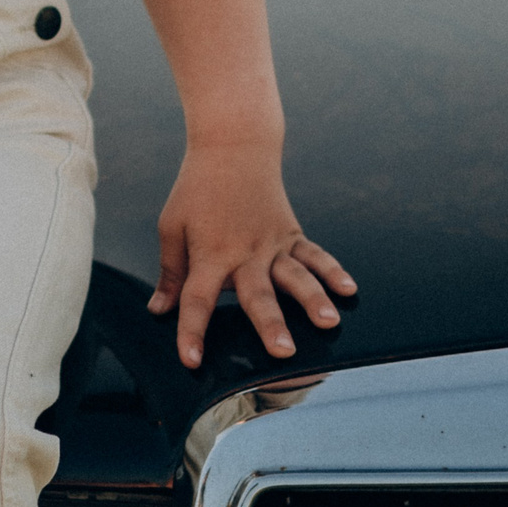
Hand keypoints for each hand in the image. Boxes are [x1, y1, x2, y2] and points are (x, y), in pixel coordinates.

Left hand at [149, 142, 354, 369]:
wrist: (233, 145)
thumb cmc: (196, 189)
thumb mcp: (172, 226)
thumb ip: (171, 272)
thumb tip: (158, 311)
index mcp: (209, 254)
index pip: (197, 300)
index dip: (191, 331)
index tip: (190, 361)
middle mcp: (244, 252)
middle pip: (256, 294)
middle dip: (269, 325)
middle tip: (282, 353)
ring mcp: (272, 243)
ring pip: (295, 276)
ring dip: (312, 300)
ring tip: (328, 323)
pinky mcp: (290, 232)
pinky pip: (314, 254)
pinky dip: (332, 271)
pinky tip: (349, 290)